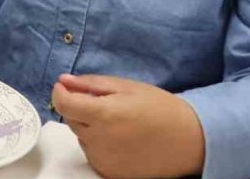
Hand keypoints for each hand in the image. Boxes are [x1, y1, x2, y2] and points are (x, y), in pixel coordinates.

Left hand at [51, 74, 204, 178]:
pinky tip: (120, 138)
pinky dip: (98, 144)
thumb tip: (64, 80)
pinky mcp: (110, 173)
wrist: (190, 141)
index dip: (59, 92)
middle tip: (104, 103)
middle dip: (79, 108)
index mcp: (104, 115)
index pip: (63, 104)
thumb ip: (91, 84)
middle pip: (71, 119)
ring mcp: (104, 159)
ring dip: (89, 126)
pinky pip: (92, 153)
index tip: (64, 86)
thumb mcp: (127, 87)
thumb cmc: (160, 109)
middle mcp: (99, 140)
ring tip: (118, 122)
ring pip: (81, 136)